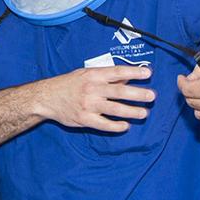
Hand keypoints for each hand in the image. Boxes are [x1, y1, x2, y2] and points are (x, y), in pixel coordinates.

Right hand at [40, 65, 154, 132]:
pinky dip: (116, 126)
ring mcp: (89, 105)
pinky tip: (125, 126)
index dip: (133, 73)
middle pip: (119, 92)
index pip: (117, 72)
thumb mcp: (86, 74)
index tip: (148, 73)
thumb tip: (127, 79)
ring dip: (131, 112)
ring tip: (144, 113)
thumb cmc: (69, 84)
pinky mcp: (85, 119)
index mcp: (94, 75)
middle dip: (138, 94)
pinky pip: (104, 124)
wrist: (47, 98)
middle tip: (151, 96)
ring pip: (115, 109)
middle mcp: (92, 89)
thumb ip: (106, 77)